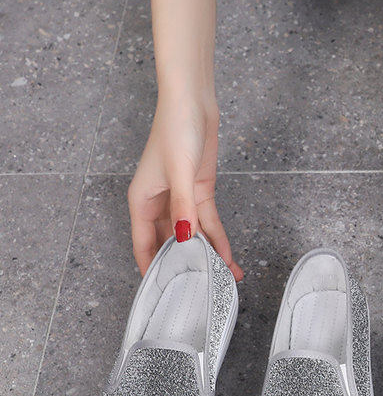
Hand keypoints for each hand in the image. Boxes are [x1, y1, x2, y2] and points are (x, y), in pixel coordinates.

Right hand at [127, 95, 243, 280]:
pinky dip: (218, 239)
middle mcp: (160, 205)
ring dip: (208, 256)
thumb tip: (183, 237)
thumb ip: (182, 207)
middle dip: (186, 267)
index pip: (143, 245)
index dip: (152, 270)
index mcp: (142, 201)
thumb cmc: (175, 129)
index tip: (164, 293)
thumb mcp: (179, 170)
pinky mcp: (200, 193)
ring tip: (225, 279)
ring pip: (194, 236)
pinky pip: (208, 223)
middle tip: (202, 290)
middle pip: (170, 245)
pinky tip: (228, 257)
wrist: (194, 103)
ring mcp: (181, 200)